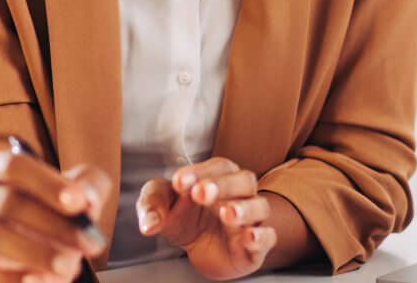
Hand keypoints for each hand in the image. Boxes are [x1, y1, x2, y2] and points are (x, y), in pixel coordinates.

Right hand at [0, 149, 110, 282]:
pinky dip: (22, 279)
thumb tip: (87, 200)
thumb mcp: (81, 192)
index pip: (12, 165)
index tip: (79, 202)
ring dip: (39, 253)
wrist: (46, 254)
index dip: (46, 183)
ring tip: (70, 265)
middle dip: (53, 224)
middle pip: (6, 202)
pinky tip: (48, 279)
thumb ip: (90, 186)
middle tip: (89, 242)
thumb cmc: (59, 213)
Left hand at [137, 157, 277, 279]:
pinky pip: (268, 237)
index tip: (180, 182)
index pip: (217, 166)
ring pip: (259, 206)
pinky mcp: (255, 246)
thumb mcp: (161, 207)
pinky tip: (249, 237)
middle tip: (201, 192)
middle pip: (243, 180)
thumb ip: (152, 207)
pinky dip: (261, 236)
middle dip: (223, 185)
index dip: (200, 172)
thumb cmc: (186, 219)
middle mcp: (238, 195)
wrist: (200, 251)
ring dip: (244, 208)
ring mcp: (250, 220)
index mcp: (218, 178)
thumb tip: (148, 223)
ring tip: (226, 213)